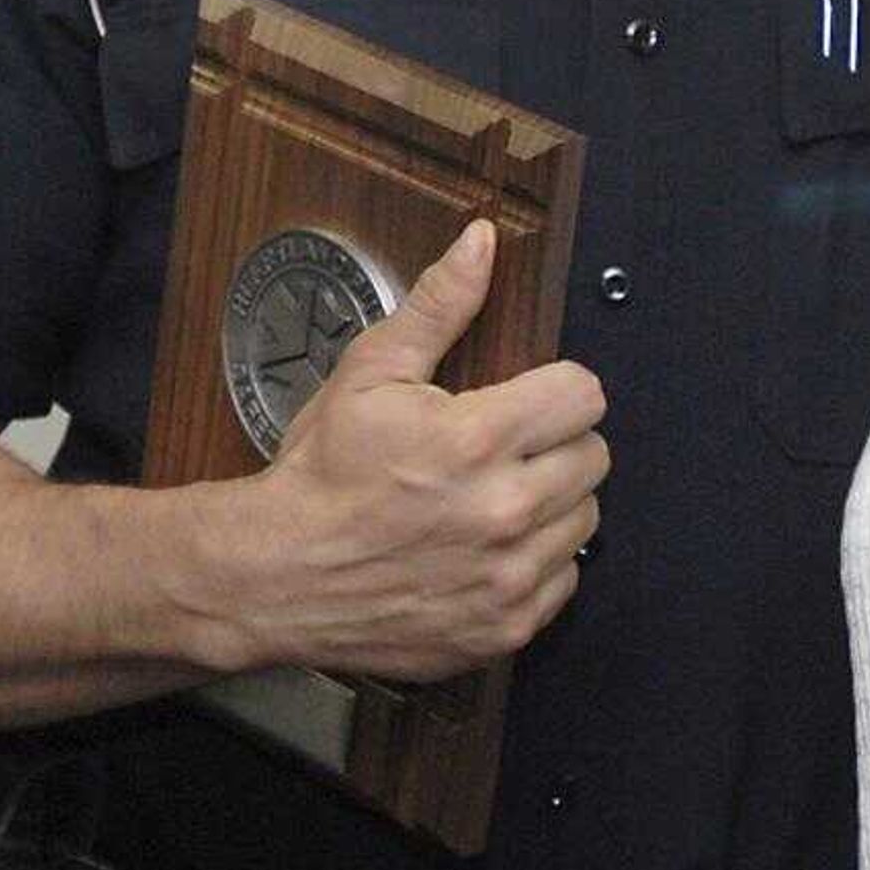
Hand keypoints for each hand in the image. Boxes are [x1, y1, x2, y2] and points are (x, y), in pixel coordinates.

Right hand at [194, 220, 607, 680]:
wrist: (274, 576)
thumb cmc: (321, 473)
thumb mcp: (371, 371)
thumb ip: (439, 304)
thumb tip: (482, 241)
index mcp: (477, 439)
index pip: (585, 396)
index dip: (557, 388)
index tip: (529, 398)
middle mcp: (504, 511)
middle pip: (595, 456)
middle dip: (557, 443)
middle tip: (508, 448)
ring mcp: (507, 577)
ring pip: (586, 519)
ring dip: (552, 503)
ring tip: (496, 496)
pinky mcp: (503, 628)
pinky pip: (565, 580)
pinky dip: (538, 563)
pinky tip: (491, 548)